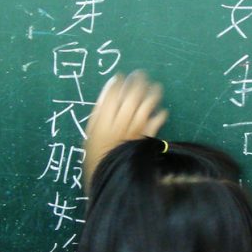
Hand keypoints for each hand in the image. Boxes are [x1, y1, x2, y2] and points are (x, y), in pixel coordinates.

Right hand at [84, 71, 167, 186]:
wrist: (111, 176)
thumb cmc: (97, 157)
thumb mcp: (90, 134)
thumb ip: (99, 116)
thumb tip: (108, 97)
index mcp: (103, 120)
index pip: (112, 93)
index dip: (117, 82)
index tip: (120, 76)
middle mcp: (120, 121)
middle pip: (131, 95)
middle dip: (137, 82)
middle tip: (140, 74)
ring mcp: (135, 128)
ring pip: (147, 104)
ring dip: (152, 93)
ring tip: (155, 87)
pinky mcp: (147, 137)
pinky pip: (157, 121)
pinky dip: (161, 114)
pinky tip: (161, 111)